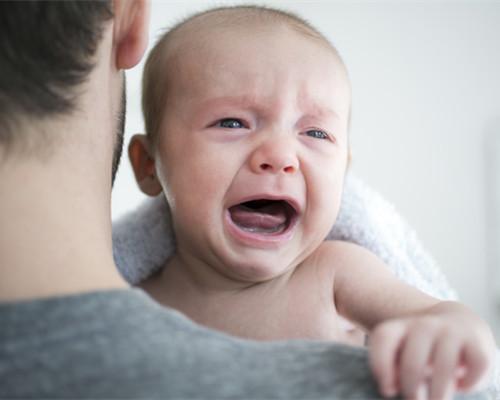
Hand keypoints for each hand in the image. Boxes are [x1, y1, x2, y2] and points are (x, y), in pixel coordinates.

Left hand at [368, 301, 495, 398]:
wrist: (459, 324)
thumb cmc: (424, 347)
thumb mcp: (403, 351)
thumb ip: (392, 366)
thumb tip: (391, 387)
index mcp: (400, 327)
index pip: (383, 339)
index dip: (381, 366)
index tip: (387, 390)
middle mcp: (424, 325)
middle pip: (413, 364)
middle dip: (412, 390)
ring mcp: (451, 332)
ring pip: (444, 369)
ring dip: (439, 394)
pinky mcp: (476, 342)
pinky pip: (474, 368)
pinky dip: (468, 384)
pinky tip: (460, 385)